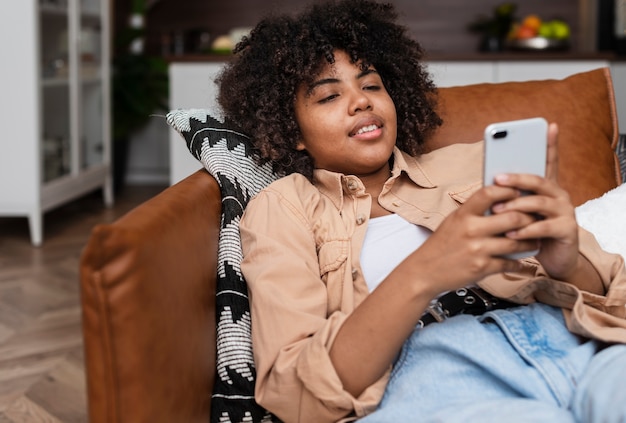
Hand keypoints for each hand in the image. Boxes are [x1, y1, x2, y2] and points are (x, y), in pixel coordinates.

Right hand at [408, 180, 538, 295]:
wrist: (425, 271)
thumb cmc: (441, 245)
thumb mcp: (453, 222)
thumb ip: (474, 212)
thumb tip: (499, 200)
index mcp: (463, 214)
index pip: (489, 193)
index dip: (508, 191)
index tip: (518, 193)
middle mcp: (471, 230)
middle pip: (513, 217)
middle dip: (529, 218)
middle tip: (535, 219)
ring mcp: (478, 250)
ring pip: (516, 242)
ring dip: (530, 242)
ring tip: (535, 240)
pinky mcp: (482, 268)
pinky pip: (509, 263)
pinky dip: (519, 262)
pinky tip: (522, 261)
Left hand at [489, 123, 579, 279]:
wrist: (553, 258)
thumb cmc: (531, 231)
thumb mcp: (520, 211)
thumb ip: (510, 197)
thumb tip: (488, 184)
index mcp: (547, 187)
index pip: (549, 161)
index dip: (550, 144)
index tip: (550, 126)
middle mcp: (559, 195)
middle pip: (539, 180)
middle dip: (516, 178)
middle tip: (497, 179)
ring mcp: (566, 211)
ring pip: (539, 203)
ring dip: (516, 206)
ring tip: (497, 210)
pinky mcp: (567, 230)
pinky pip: (544, 227)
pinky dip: (526, 230)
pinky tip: (512, 232)